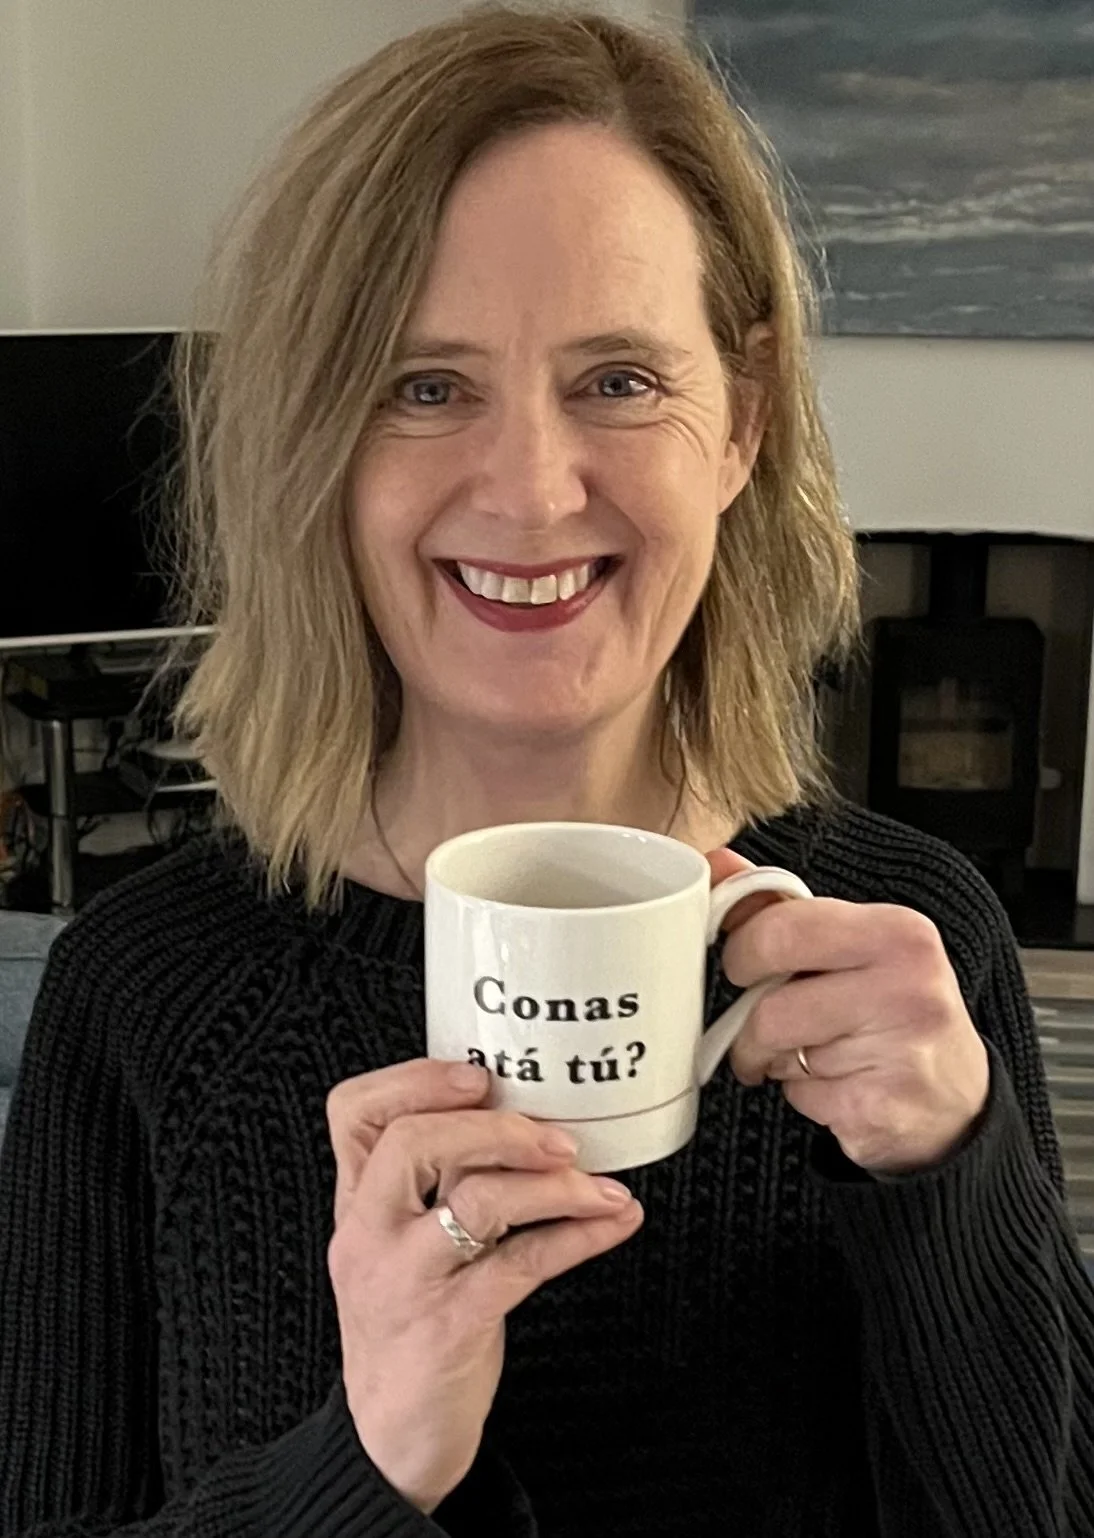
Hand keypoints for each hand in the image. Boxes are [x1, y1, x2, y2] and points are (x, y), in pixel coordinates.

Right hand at [325, 1060, 642, 1512]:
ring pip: (474, 1200)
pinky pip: (522, 1264)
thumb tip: (517, 1121)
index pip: (354, 1113)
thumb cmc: (408, 1329)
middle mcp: (369, 1235)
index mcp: (357, 1204)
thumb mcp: (400, 1245)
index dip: (414, 1078)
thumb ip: (437, 1183)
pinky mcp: (448, 1327)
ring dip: (553, 1183)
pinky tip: (611, 1223)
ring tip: (597, 1185)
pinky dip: (578, 1235)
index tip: (479, 1075)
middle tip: (555, 1136)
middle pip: (413, 1142)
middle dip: (496, 1127)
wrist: (391, 1442)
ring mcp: (405, 1281)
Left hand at [707, 849, 989, 1174]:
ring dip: (776, 1060)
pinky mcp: (881, 1108)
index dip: (742, 951)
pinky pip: (800, 1098)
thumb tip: (718, 866)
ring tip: (810, 1053)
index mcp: (897, 932)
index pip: (782, 929)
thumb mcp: (856, 945)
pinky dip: (802, 1096)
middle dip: (746, 1020)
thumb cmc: (895, 1007)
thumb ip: (783, 907)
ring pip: (779, 1055)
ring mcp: (899, 1053)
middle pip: (770, 1005)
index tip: (744, 965)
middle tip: (754, 1021)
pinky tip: (835, 1085)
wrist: (959, 1094)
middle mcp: (907, 988)